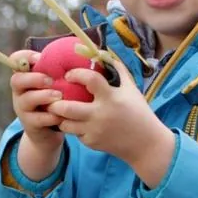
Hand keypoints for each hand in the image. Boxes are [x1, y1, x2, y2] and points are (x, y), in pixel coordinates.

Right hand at [8, 51, 66, 179]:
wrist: (49, 133)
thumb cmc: (55, 102)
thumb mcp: (55, 84)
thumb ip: (60, 70)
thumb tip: (83, 50)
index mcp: (26, 77)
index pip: (16, 61)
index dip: (24, 57)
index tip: (39, 58)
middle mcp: (20, 92)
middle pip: (16, 80)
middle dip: (34, 78)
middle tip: (51, 80)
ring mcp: (22, 109)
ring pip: (26, 99)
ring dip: (43, 96)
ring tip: (59, 96)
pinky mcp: (29, 124)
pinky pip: (37, 119)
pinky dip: (50, 116)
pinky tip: (61, 115)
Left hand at [50, 62, 174, 186]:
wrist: (146, 144)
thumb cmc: (139, 112)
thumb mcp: (131, 89)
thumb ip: (118, 70)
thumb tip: (103, 54)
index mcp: (111, 97)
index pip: (89, 80)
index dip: (75, 74)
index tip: (69, 75)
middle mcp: (100, 114)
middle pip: (67, 108)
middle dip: (55, 103)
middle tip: (51, 97)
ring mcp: (94, 131)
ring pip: (65, 124)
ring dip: (60, 117)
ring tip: (59, 111)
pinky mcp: (92, 143)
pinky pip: (75, 134)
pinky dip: (74, 128)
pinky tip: (76, 123)